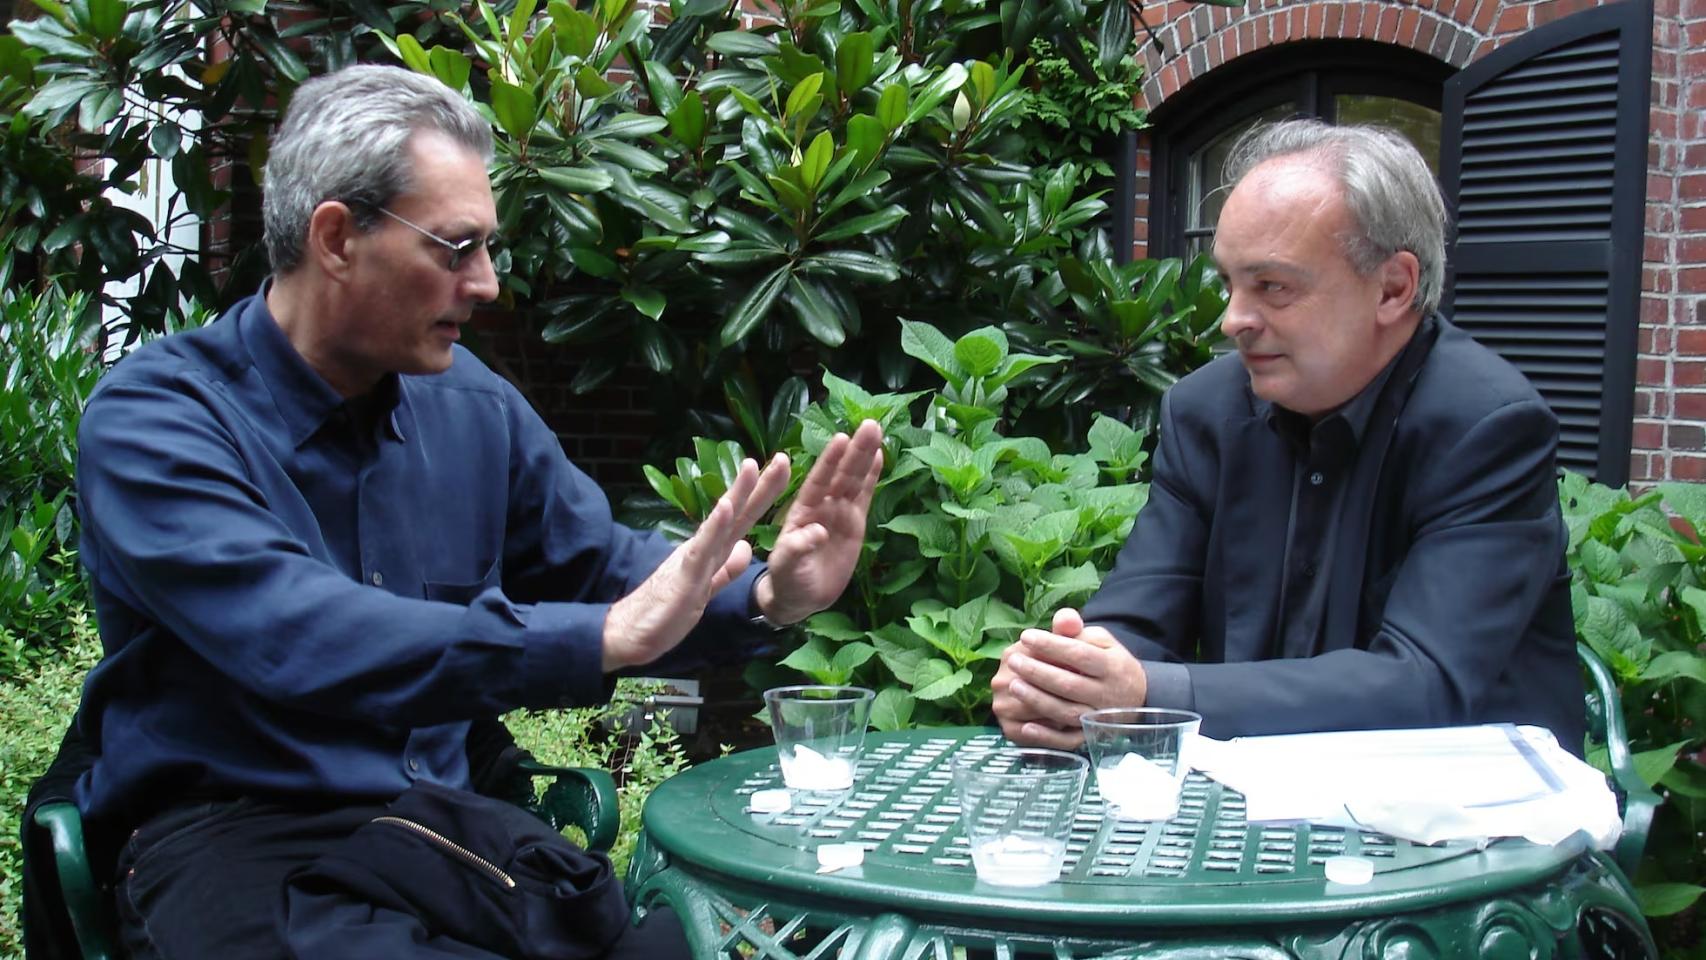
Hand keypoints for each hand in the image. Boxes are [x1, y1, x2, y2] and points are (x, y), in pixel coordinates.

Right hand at [603, 454, 790, 670]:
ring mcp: (693, 558)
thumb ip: (726, 569)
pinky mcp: (684, 574)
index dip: (762, 496)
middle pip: (736, 513)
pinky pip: (702, 548)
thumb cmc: (666, 612)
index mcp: (712, 552)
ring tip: (751, 466)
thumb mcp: (707, 588)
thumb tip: (746, 547)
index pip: (742, 520)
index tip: (781, 471)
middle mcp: (704, 548)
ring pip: (720, 523)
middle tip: (781, 457)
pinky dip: (714, 526)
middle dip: (759, 485)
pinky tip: (726, 506)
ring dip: (736, 494)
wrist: (632, 633)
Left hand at [755, 419, 884, 625]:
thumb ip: (797, 549)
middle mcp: (822, 506)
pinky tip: (880, 456)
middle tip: (870, 425)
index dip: (829, 462)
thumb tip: (817, 532)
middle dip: (855, 451)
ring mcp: (839, 512)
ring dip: (865, 457)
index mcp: (802, 512)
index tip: (841, 439)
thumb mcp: (786, 567)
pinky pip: (864, 496)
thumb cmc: (788, 579)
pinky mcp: (854, 523)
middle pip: (842, 475)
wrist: (800, 596)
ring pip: (855, 481)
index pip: (818, 482)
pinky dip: (872, 477)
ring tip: (877, 431)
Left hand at [991, 608, 1147, 749]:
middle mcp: (1106, 694)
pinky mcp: (1090, 736)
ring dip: (1038, 701)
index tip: (1026, 636)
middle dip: (1038, 673)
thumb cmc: (1109, 662)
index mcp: (1111, 666)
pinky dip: (1048, 737)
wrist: (1137, 696)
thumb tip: (1063, 618)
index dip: (1052, 646)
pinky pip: (1068, 741)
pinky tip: (1026, 727)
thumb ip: (1078, 631)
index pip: (1079, 655)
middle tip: (1014, 661)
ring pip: (1066, 713)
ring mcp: (1098, 718)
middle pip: (1070, 685)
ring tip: (1013, 685)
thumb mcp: (1101, 641)